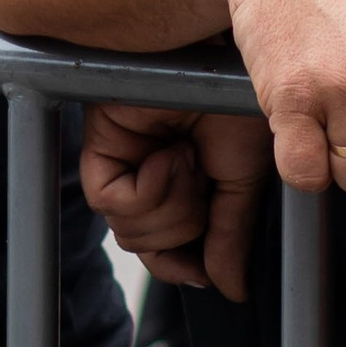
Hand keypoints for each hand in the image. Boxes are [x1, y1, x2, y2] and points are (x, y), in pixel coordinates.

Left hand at [81, 104, 273, 298]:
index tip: (204, 272)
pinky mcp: (101, 145)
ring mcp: (123, 161)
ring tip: (189, 160)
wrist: (223, 58)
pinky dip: (148, 188)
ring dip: (170, 205)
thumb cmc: (236, 97)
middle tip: (204, 181)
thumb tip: (232, 288)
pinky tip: (170, 155)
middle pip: (144, 246)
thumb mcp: (244, 179)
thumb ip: (231, 235)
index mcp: (183, 183)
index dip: (180, 267)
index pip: (166, 247)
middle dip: (182, 227)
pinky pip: (111, 201)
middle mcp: (148, 175)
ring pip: (126, 232)